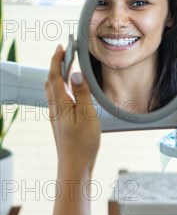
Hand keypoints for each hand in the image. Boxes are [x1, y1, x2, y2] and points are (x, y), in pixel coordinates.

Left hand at [45, 45, 100, 173]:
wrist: (74, 167)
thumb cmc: (82, 145)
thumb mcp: (87, 116)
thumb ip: (82, 93)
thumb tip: (75, 74)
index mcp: (60, 104)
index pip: (55, 76)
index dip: (57, 59)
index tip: (62, 46)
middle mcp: (55, 109)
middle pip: (51, 82)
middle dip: (56, 66)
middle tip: (66, 54)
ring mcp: (57, 118)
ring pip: (54, 92)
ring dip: (59, 77)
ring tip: (69, 69)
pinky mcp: (61, 124)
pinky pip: (59, 101)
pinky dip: (63, 90)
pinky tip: (73, 94)